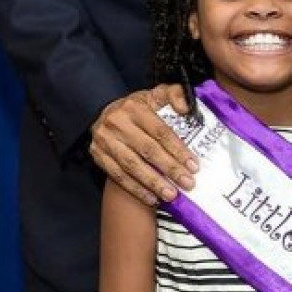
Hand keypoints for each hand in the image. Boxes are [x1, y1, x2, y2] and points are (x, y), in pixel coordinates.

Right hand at [89, 84, 198, 204]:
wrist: (106, 113)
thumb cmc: (137, 107)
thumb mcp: (155, 95)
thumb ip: (175, 94)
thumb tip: (186, 107)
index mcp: (134, 107)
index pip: (160, 131)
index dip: (177, 149)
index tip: (193, 165)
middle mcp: (117, 123)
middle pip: (147, 149)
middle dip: (170, 169)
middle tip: (187, 183)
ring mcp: (105, 140)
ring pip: (132, 165)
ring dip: (153, 183)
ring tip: (171, 194)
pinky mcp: (98, 155)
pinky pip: (118, 176)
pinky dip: (136, 189)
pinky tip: (151, 198)